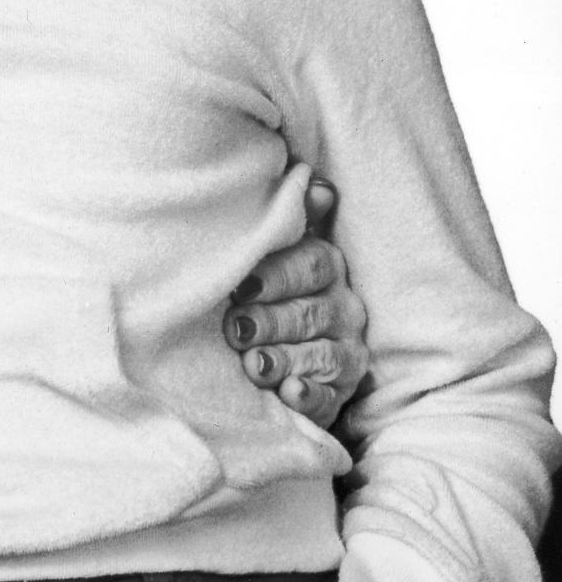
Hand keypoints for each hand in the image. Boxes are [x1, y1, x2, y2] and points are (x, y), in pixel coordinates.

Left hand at [223, 178, 368, 426]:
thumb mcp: (279, 251)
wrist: (285, 347)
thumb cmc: (271, 289)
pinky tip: (288, 393)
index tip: (240, 285)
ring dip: (284, 359)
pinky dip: (309, 396)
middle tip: (235, 328)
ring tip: (252, 364)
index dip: (277, 274)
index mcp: (326, 268)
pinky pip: (329, 397)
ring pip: (320, 355)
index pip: (311, 263)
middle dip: (270, 320)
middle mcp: (343, 309)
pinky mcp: (339, 393)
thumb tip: (315, 184)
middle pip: (310, 312)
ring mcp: (345, 352)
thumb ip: (293, 220)